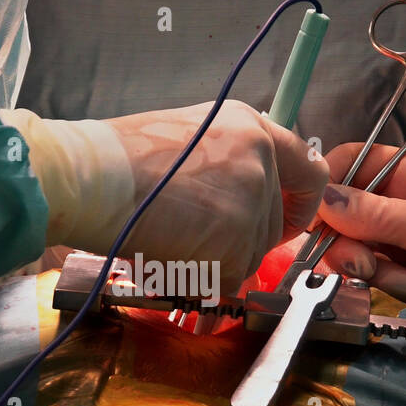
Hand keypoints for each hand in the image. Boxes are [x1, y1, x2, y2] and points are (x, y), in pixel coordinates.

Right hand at [105, 100, 327, 291]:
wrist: (96, 177)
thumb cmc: (123, 161)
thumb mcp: (191, 138)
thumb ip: (229, 163)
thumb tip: (241, 201)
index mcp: (250, 127)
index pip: (308, 170)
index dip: (300, 205)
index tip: (286, 222)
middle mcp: (260, 158)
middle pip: (271, 225)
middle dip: (238, 242)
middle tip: (192, 236)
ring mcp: (252, 198)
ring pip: (251, 255)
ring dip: (216, 260)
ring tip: (173, 237)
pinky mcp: (237, 238)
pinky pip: (230, 277)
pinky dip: (202, 277)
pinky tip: (172, 252)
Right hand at [316, 143, 405, 333]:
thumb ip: (376, 215)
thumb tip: (322, 199)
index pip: (351, 161)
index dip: (328, 184)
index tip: (315, 217)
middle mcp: (397, 203)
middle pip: (341, 212)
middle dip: (352, 244)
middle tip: (369, 265)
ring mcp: (396, 241)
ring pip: (351, 249)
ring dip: (375, 272)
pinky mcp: (397, 274)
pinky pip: (368, 277)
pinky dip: (389, 288)